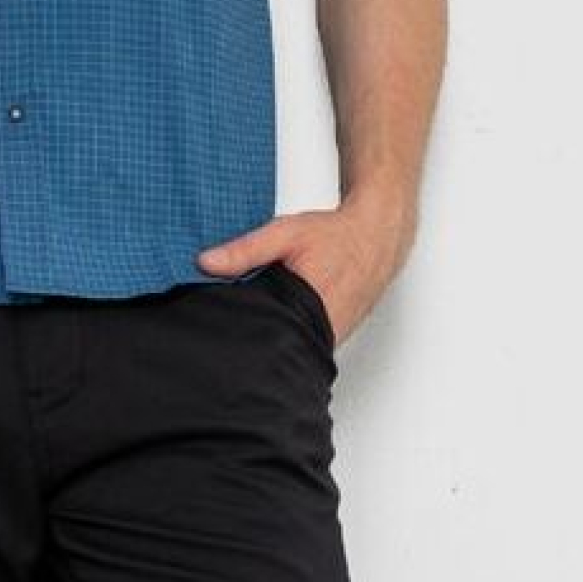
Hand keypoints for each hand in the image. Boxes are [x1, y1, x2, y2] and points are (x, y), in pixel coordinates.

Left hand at [194, 191, 414, 349]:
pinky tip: (280, 321)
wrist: (377, 236)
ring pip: (291, 347)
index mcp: (308, 306)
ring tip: (252, 326)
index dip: (238, 334)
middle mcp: (323, 329)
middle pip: (274, 346)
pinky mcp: (335, 337)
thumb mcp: (285, 234)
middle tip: (227, 330)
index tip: (216, 330)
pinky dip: (290, 334)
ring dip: (271, 337)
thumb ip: (245, 250)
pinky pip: (306, 342)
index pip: (262, 335)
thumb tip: (205, 264)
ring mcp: (331, 336)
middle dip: (250, 339)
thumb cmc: (335, 235)